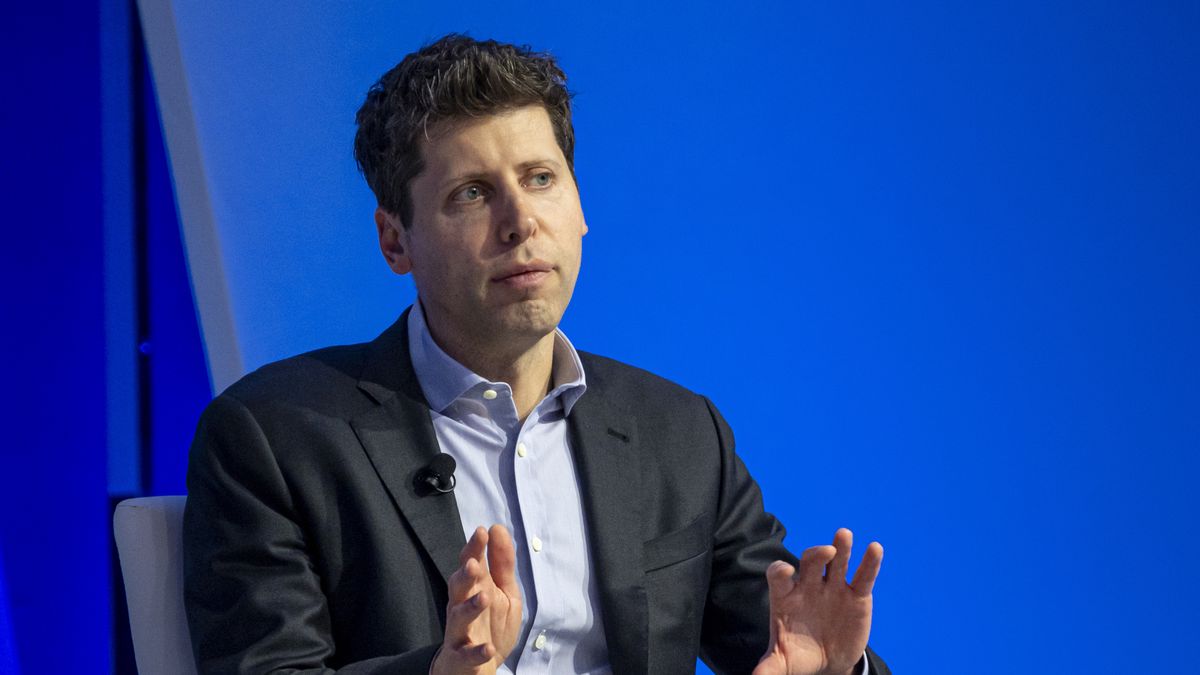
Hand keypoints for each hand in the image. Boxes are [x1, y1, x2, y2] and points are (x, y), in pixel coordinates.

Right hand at [431, 525, 521, 674]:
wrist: (476, 667)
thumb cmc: (490, 625)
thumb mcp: (504, 592)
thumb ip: (503, 564)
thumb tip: (497, 528)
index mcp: (473, 589)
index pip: (470, 563)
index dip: (474, 548)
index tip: (482, 532)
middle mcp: (461, 607)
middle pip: (458, 587)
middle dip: (466, 576)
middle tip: (475, 564)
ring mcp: (459, 632)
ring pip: (458, 617)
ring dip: (470, 607)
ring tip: (484, 598)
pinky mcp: (461, 657)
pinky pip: (466, 654)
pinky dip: (477, 652)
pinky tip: (487, 647)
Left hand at [753, 528, 882, 674]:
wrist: (827, 661)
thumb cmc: (799, 655)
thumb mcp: (783, 662)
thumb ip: (768, 668)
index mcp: (787, 596)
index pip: (779, 575)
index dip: (780, 570)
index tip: (785, 571)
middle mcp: (809, 586)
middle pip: (810, 561)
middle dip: (816, 553)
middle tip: (826, 552)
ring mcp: (834, 587)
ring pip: (837, 561)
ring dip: (840, 546)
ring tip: (844, 534)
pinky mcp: (857, 595)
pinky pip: (863, 576)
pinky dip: (869, 562)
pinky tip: (875, 549)